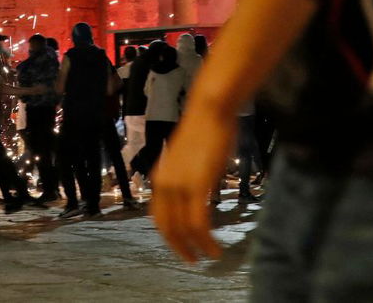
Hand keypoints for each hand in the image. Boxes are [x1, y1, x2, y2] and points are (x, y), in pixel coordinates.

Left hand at [150, 99, 235, 262]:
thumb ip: (186, 177)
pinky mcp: (197, 186)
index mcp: (159, 178)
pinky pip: (198, 223)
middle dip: (179, 247)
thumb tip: (194, 192)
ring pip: (183, 229)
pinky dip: (206, 240)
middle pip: (167, 227)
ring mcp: (179, 186)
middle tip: (193, 260)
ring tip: (210, 256)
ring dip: (196, 247)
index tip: (180, 246)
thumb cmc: (203, 131)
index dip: (168, 236)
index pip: (158, 217)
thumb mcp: (187, 159)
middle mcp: (164, 184)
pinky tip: (214, 248)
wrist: (209, 112)